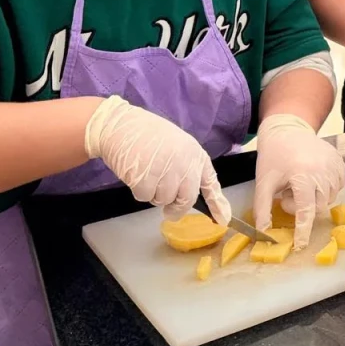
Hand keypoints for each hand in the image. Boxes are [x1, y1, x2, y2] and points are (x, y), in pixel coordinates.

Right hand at [84, 96, 228, 221]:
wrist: (120, 125)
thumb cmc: (148, 135)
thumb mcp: (176, 146)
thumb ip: (185, 168)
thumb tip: (188, 196)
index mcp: (195, 154)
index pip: (210, 182)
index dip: (217, 203)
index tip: (223, 219)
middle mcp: (185, 163)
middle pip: (187, 199)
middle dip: (177, 208)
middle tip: (168, 211)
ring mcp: (166, 170)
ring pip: (164, 200)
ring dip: (154, 195)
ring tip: (147, 174)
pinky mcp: (146, 178)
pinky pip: (145, 197)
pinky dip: (139, 191)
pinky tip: (136, 174)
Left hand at [253, 114, 344, 250]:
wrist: (288, 129)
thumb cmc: (273, 156)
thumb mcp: (264, 182)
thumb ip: (262, 209)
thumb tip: (262, 234)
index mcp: (302, 176)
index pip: (306, 211)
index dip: (303, 231)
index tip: (300, 245)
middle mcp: (322, 172)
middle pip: (318, 207)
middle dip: (303, 208)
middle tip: (287, 194)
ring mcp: (334, 167)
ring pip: (329, 198)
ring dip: (314, 198)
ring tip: (300, 184)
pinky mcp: (340, 163)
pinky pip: (337, 187)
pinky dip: (326, 189)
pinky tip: (313, 180)